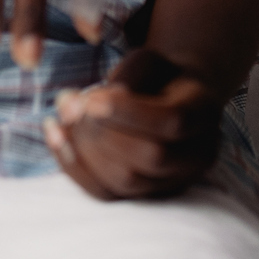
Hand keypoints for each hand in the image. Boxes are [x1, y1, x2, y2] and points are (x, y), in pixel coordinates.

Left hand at [44, 49, 223, 200]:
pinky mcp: (143, 197)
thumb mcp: (146, 61)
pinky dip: (74, 166)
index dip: (129, 112)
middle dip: (102, 132)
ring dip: (84, 149)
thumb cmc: (154, 75)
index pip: (172, 122)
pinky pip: (105, 194)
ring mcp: (172, 183)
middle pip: (151, 158)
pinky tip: (55, 134)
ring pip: (126, 182)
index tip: (90, 97)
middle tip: (68, 101)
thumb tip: (92, 105)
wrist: (165, 98)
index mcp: (203, 112)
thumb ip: (129, 77)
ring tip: (63, 113)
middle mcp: (197, 155)